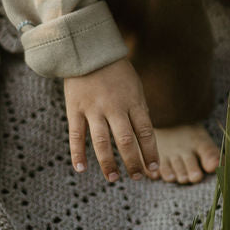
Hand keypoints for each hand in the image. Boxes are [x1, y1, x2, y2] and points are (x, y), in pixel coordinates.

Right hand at [63, 58, 160, 182]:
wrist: (89, 51)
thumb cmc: (117, 73)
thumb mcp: (135, 87)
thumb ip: (139, 111)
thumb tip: (145, 139)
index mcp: (132, 101)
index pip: (145, 132)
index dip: (150, 152)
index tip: (154, 168)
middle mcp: (114, 106)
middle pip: (125, 140)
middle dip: (133, 162)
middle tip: (137, 177)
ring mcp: (93, 108)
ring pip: (101, 142)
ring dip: (108, 163)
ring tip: (114, 178)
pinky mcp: (75, 109)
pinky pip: (76, 135)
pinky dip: (77, 154)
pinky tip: (81, 169)